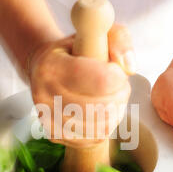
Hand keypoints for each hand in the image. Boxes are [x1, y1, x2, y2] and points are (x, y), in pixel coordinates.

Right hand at [28, 24, 135, 147]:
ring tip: (112, 98)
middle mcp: (43, 94)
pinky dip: (105, 127)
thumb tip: (129, 68)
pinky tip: (103, 113)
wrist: (45, 68)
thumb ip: (118, 41)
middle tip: (120, 86)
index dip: (117, 78)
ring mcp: (46, 118)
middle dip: (120, 96)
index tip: (117, 71)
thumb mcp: (98, 32)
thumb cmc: (76, 49)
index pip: (99, 81)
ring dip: (115, 113)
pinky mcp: (55, 135)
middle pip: (100, 107)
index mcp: (52, 66)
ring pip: (98, 126)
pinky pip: (92, 139)